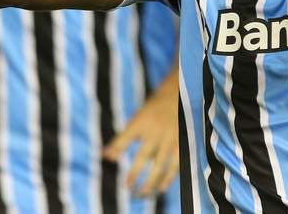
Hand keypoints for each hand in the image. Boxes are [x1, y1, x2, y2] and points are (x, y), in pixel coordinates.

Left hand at [102, 72, 179, 196]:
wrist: (180, 94)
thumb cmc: (154, 109)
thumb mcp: (137, 119)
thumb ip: (122, 139)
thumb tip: (105, 155)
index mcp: (141, 121)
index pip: (126, 136)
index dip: (117, 148)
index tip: (109, 160)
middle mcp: (155, 131)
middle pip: (143, 157)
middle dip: (135, 173)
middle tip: (128, 188)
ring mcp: (169, 138)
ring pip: (159, 165)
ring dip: (151, 181)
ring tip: (143, 193)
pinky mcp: (182, 144)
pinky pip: (175, 164)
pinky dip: (169, 177)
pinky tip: (162, 187)